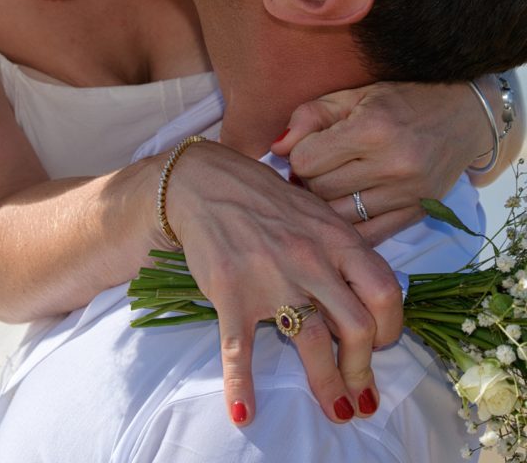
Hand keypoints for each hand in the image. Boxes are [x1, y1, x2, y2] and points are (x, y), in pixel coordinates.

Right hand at [165, 140, 403, 427]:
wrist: (203, 182)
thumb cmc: (263, 198)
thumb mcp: (314, 211)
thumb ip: (342, 248)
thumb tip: (369, 291)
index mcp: (336, 238)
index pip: (385, 292)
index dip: (392, 328)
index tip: (381, 344)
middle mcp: (310, 259)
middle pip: (358, 327)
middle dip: (364, 369)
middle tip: (362, 391)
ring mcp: (271, 278)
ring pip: (312, 342)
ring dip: (329, 387)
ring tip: (338, 412)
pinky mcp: (232, 294)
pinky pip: (240, 350)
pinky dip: (241, 387)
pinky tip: (244, 412)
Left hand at [271, 81, 488, 244]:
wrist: (463, 116)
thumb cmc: (400, 100)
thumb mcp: (352, 95)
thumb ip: (310, 116)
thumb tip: (276, 148)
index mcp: (372, 128)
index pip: (306, 160)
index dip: (297, 154)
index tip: (306, 147)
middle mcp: (391, 164)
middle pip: (319, 190)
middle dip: (308, 179)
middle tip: (317, 167)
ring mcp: (407, 193)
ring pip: (339, 216)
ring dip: (326, 204)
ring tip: (331, 184)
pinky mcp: (418, 213)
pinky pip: (368, 235)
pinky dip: (350, 226)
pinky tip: (347, 207)